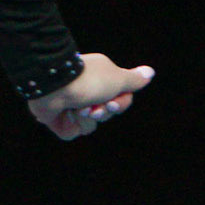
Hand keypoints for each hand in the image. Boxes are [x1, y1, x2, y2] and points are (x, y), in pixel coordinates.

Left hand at [29, 55, 153, 139]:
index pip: (121, 100)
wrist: (55, 85)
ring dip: (87, 117)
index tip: (112, 101)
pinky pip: (73, 131)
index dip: (120, 104)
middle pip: (108, 113)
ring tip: (77, 106)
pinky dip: (72, 124)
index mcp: (101, 79)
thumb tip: (150, 72)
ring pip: (91, 125)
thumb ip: (134, 80)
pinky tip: (66, 112)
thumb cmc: (88, 80)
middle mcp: (87, 91)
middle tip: (93, 104)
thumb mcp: (117, 79)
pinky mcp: (59, 119)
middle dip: (103, 111)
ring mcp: (72, 104)